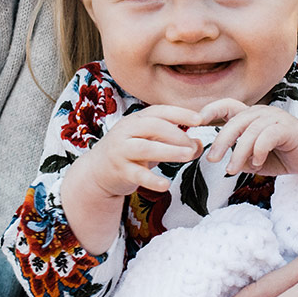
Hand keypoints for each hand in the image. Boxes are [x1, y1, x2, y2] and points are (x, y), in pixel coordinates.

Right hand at [60, 105, 200, 252]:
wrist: (97, 171)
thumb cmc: (130, 153)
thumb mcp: (151, 143)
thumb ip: (174, 142)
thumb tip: (199, 143)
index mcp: (136, 119)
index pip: (160, 111)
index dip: (180, 113)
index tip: (200, 119)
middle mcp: (127, 131)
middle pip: (153, 126)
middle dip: (176, 134)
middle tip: (193, 145)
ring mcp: (122, 150)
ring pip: (146, 147)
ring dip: (169, 151)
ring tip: (188, 156)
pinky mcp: (120, 171)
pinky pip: (137, 174)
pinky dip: (152, 180)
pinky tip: (166, 185)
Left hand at [198, 101, 297, 181]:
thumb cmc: (284, 155)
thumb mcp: (257, 158)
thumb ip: (241, 156)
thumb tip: (225, 160)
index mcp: (252, 116)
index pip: (227, 105)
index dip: (211, 110)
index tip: (196, 121)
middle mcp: (262, 113)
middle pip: (235, 121)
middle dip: (221, 140)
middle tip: (212, 159)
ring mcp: (275, 118)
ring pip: (249, 132)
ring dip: (238, 153)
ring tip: (233, 170)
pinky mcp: (288, 128)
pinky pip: (267, 136)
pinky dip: (258, 151)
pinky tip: (256, 164)